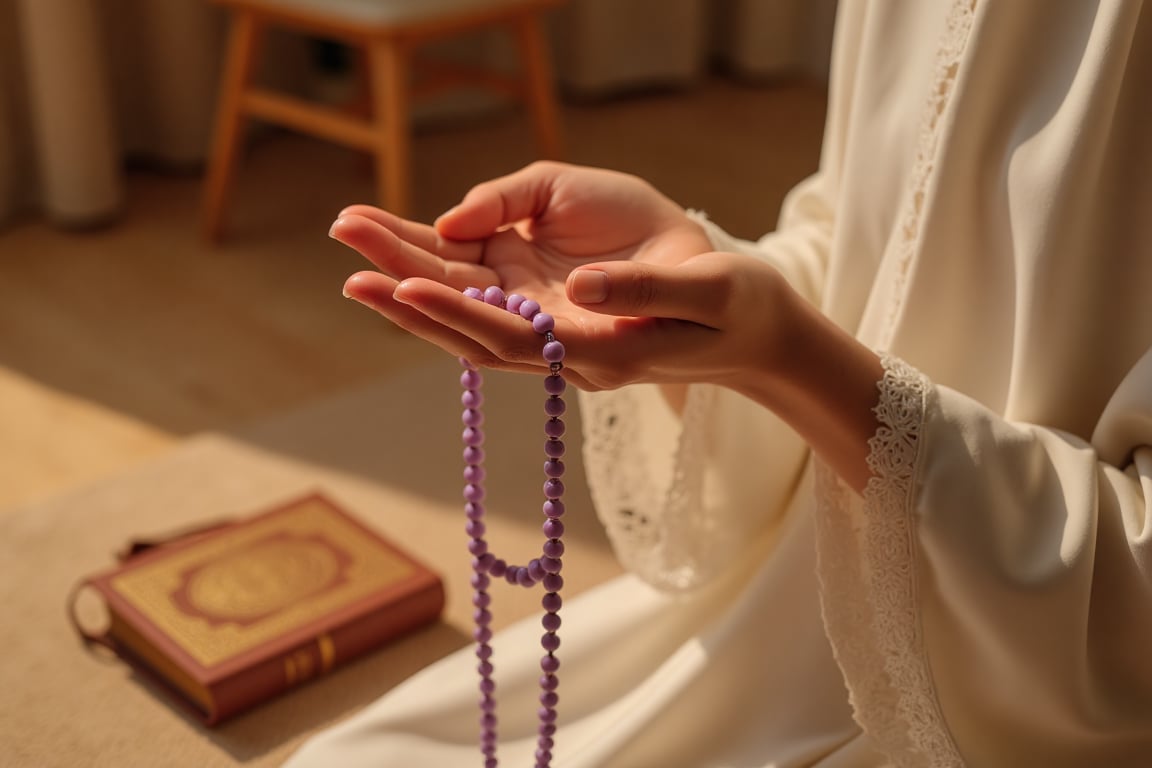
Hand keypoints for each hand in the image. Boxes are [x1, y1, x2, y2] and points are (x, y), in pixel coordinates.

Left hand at [333, 160, 883, 488]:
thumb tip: (580, 288)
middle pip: (472, 329)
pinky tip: (410, 262)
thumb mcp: (710, 291)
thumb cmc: (739, 307)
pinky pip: (490, 308)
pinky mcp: (557, 322)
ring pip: (472, 320)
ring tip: (357, 248)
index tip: (401, 279)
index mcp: (600, 352)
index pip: (511, 337)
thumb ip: (647, 293)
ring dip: (414, 285)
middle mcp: (566, 354)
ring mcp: (558, 341)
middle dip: (409, 291)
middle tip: (348, 250)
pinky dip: (447, 285)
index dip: (455, 311)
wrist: (754, 332)